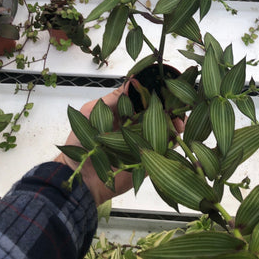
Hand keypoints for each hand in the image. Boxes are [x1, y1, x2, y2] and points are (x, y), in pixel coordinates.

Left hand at [54, 84, 185, 205]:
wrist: (79, 177)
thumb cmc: (79, 143)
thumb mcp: (91, 113)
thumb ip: (112, 99)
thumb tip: (131, 81)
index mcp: (125, 115)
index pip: (145, 102)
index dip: (157, 97)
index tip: (168, 93)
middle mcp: (136, 128)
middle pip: (159, 116)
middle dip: (171, 111)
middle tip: (177, 110)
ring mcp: (142, 144)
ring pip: (165, 132)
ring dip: (175, 126)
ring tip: (178, 123)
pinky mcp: (147, 161)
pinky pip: (164, 151)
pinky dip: (172, 144)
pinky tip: (175, 138)